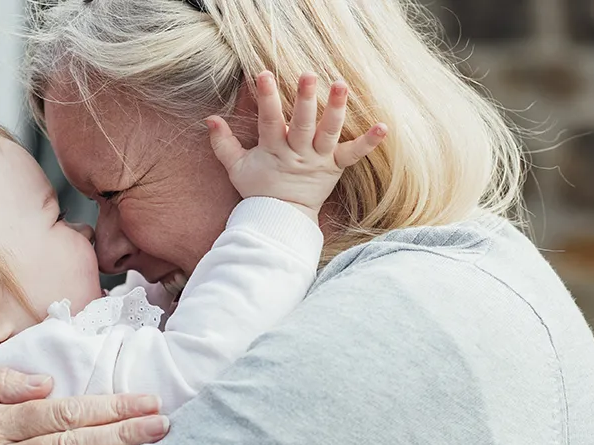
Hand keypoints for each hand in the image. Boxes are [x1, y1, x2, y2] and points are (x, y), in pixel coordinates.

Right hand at [207, 71, 386, 221]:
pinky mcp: (335, 167)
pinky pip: (354, 155)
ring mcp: (319, 160)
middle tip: (308, 75)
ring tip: (341, 85)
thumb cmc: (258, 190)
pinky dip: (369, 142)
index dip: (267, 98)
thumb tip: (210, 119)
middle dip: (305, 100)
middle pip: (302, 124)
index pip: (269, 120)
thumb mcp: (235, 168)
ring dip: (336, 109)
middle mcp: (298, 153)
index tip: (265, 75)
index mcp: (273, 150)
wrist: (281, 219)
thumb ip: (223, 143)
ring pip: (328, 133)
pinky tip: (383, 126)